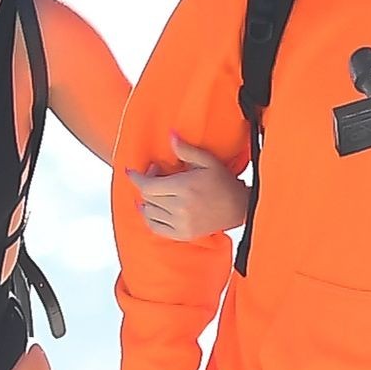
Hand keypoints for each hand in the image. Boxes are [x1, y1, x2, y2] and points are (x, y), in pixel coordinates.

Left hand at [126, 135, 248, 240]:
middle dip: (146, 184)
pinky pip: (156, 228)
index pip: (149, 186)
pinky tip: (151, 209)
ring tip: (155, 191)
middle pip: (148, 198)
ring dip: (147, 201)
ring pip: (150, 213)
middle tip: (155, 174)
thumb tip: (170, 135)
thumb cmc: (223, 182)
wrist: (239, 208)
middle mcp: (181, 208)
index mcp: (185, 188)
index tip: (131, 171)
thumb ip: (186, 150)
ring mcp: (181, 223)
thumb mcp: (207, 161)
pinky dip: (149, 218)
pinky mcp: (183, 234)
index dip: (137, 178)